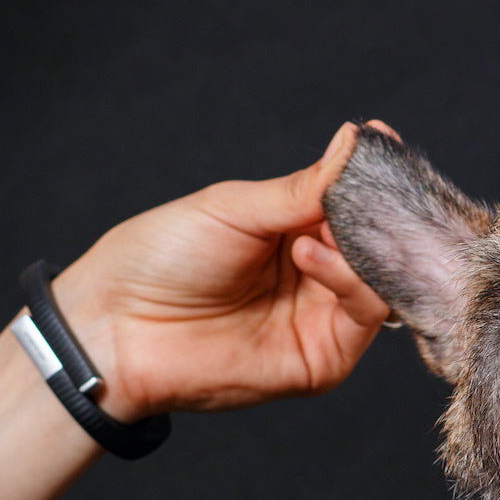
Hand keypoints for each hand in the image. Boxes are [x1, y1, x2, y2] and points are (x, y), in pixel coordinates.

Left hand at [49, 123, 389, 419]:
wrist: (116, 328)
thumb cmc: (160, 259)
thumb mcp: (236, 207)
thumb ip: (306, 187)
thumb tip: (355, 138)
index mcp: (298, 233)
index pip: (358, 207)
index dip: (374, 179)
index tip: (384, 141)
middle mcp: (319, 277)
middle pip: (380, 245)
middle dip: (379, 215)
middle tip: (370, 190)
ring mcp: (323, 320)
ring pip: (382, 281)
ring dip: (364, 249)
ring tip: (316, 234)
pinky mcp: (324, 361)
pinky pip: (364, 318)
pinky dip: (350, 282)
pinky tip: (310, 256)